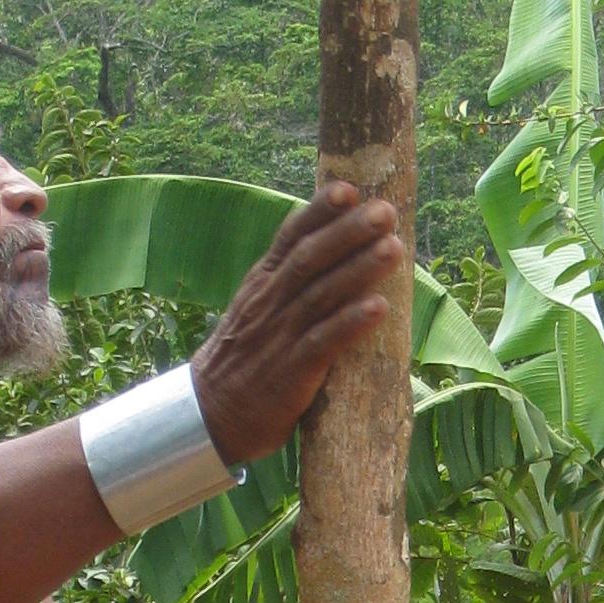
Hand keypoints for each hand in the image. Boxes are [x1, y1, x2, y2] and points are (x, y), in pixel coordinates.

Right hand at [191, 185, 406, 460]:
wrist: (210, 414)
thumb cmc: (245, 359)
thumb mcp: (256, 310)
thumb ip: (287, 283)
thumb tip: (330, 252)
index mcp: (262, 284)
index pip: (291, 238)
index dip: (319, 211)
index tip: (349, 188)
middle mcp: (270, 302)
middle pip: (311, 258)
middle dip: (348, 232)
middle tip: (385, 211)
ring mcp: (280, 335)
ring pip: (322, 294)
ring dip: (359, 269)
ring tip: (393, 248)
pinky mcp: (291, 371)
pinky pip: (324, 342)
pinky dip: (352, 322)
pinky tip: (379, 307)